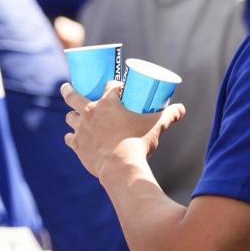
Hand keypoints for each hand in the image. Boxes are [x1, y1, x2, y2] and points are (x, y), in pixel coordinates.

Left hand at [61, 81, 184, 177]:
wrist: (121, 166)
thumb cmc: (139, 142)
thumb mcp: (156, 126)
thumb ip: (169, 115)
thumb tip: (182, 109)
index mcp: (108, 102)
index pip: (109, 85)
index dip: (113, 84)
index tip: (115, 86)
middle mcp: (90, 111)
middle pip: (73, 95)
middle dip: (69, 90)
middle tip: (67, 87)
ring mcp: (81, 128)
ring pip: (70, 117)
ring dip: (72, 116)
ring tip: (72, 115)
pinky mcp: (77, 144)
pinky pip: (69, 138)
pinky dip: (71, 137)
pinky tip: (72, 138)